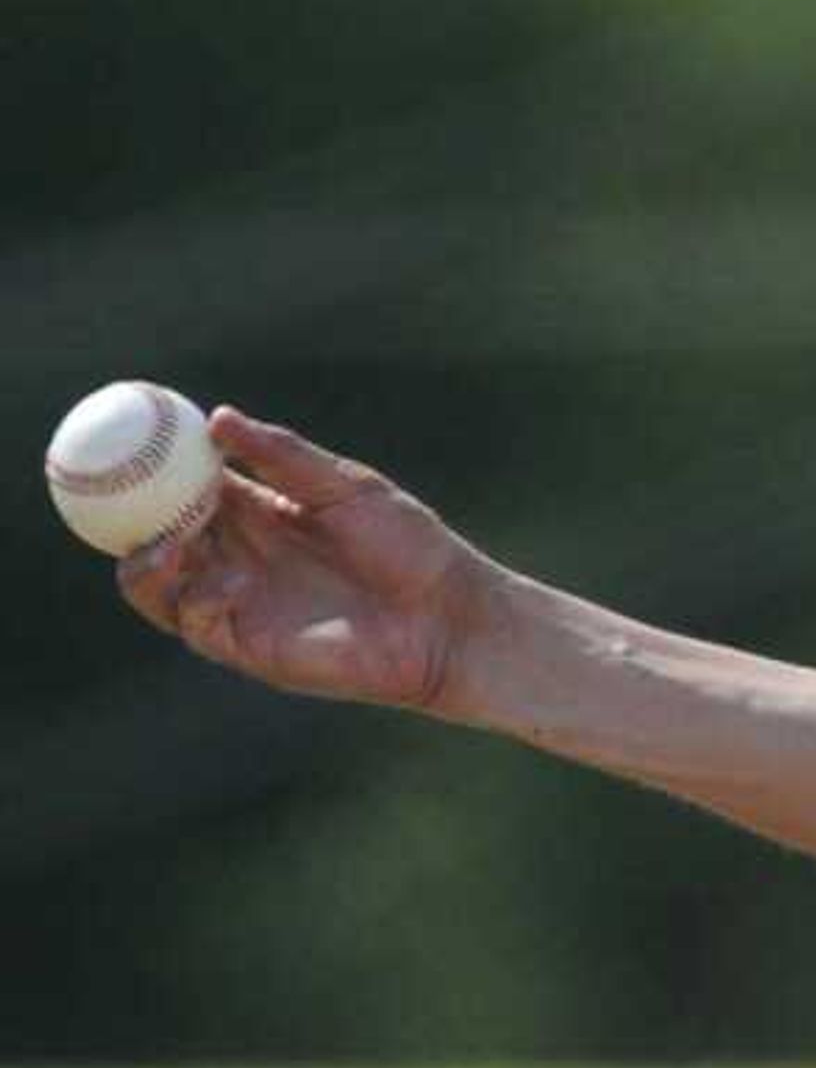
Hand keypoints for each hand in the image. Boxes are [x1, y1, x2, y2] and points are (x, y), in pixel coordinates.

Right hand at [115, 408, 488, 714]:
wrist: (449, 616)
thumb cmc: (409, 548)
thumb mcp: (342, 486)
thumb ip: (281, 455)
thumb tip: (216, 418)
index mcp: (254, 514)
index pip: (180, 488)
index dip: (144, 468)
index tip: (117, 438)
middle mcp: (236, 557)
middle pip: (154, 536)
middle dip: (125, 516)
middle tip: (114, 490)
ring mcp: (240, 604)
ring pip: (158, 588)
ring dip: (146, 562)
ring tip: (165, 540)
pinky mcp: (253, 649)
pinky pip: (197, 625)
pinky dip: (195, 598)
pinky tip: (225, 576)